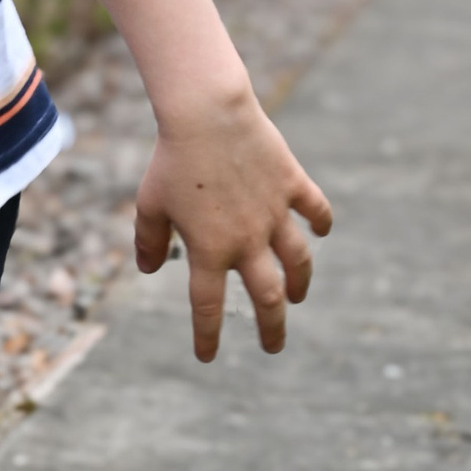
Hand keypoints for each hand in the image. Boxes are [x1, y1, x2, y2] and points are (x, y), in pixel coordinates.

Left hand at [132, 82, 332, 361]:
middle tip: (274, 347)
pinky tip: (321, 230)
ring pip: (298, 261)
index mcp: (209, 249)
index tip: (208, 356)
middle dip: (272, 328)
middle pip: (267, 296)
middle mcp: (246, 239)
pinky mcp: (291, 184)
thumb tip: (150, 269)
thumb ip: (150, 241)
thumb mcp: (149, 204)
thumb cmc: (172, 159)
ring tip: (297, 296)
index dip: (208, 335)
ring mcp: (273, 213)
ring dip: (300, 283)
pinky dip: (320, 221)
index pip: (208, 306)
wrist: (207, 114)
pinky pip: (313, 209)